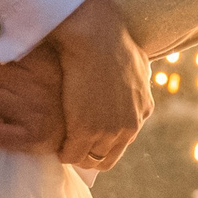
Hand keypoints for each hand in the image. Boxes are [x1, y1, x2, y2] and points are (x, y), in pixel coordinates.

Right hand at [46, 0, 150, 169]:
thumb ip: (137, 78)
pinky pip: (70, 154)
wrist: (96, 37)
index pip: (124, 141)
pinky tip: (55, 142)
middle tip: (72, 146)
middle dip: (90, 154)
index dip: (104, 141)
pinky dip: (62, 152)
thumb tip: (133, 75)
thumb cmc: (112, 40)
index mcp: (143, 110)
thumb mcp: (137, 62)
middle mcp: (130, 126)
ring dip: (75, 154)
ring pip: (89, 159)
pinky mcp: (85, 132)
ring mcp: (109, 132)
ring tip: (61, 145)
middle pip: (108, 157)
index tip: (89, 136)